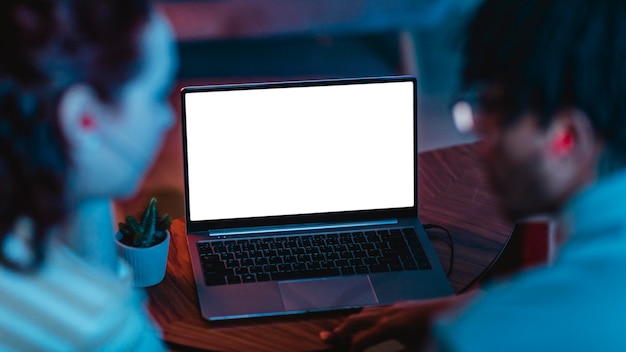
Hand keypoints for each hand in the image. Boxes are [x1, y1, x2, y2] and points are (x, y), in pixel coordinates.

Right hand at [320, 293, 474, 351]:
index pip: (361, 340)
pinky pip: (377, 309)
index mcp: (390, 325)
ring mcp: (397, 306)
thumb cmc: (441, 333)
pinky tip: (368, 320)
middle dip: (340, 330)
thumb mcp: (417, 351)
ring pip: (366, 312)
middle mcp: (390, 312)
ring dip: (352, 321)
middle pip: (356, 321)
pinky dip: (366, 315)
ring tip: (342, 329)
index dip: (352, 350)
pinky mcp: (404, 305)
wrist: (462, 311)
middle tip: (326, 337)